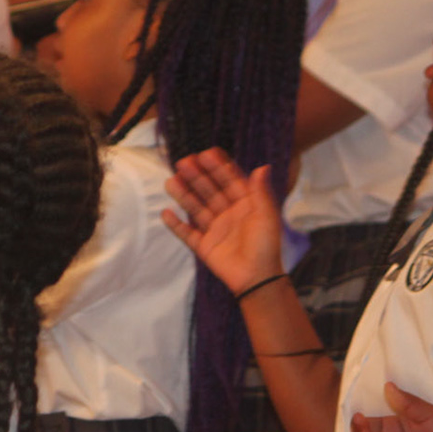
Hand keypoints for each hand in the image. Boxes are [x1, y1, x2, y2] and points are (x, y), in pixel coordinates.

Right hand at [162, 150, 283, 296]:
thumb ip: (260, 192)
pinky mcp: (204, 246)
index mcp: (245, 205)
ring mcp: (215, 230)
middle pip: (209, 191)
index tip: (206, 153)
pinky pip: (187, 233)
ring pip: (196, 208)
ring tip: (171, 181)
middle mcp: (228, 214)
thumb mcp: (266, 216)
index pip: (230, 181)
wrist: (258, 278)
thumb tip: (262, 167)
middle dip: (197, 176)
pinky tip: (165, 212)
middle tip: (183, 162)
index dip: (219, 167)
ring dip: (184, 194)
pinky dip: (176, 224)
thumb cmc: (266, 246)